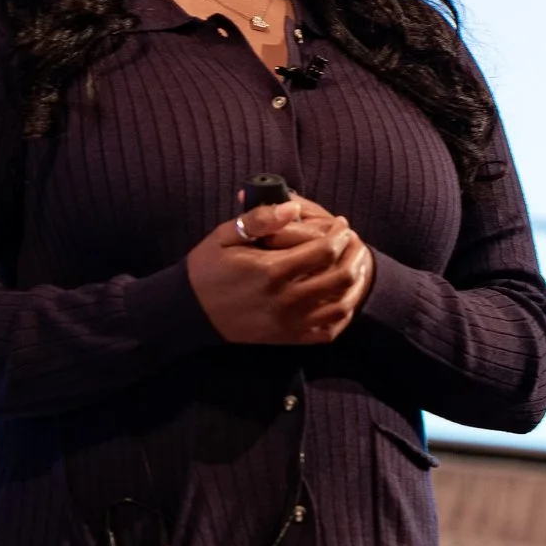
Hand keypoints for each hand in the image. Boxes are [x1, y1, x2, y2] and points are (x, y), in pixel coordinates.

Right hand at [185, 195, 374, 345]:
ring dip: (355, 282)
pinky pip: (329, 330)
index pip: (325, 250)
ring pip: (342, 304)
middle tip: (352, 241)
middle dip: (354, 254)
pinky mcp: (289, 338)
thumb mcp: (225, 236)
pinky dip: (343, 312)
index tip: (341, 223)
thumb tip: (294, 207)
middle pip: (341, 277)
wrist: (190, 313)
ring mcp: (289, 323)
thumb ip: (260, 219)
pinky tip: (342, 296)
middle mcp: (285, 300)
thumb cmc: (208, 269)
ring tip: (354, 264)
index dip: (340, 234)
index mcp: (271, 270)